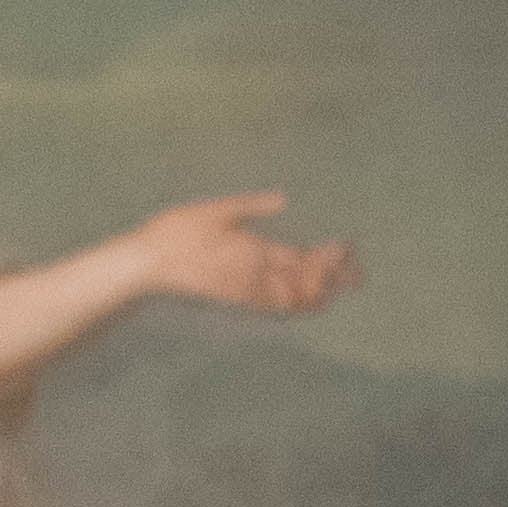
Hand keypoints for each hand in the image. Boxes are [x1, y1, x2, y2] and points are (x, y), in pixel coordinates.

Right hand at [128, 191, 353, 317]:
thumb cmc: (178, 232)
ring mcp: (244, 291)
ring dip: (318, 294)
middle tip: (358, 275)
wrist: (148, 265)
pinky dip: (294, 305)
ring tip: (338, 289)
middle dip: (334, 279)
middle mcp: (254, 276)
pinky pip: (272, 306)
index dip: (330, 258)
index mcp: (253, 250)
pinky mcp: (233, 298)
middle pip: (305, 283)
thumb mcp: (216, 210)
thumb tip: (283, 199)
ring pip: (291, 300)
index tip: (349, 250)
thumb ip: (251, 206)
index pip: (302, 258)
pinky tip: (302, 301)